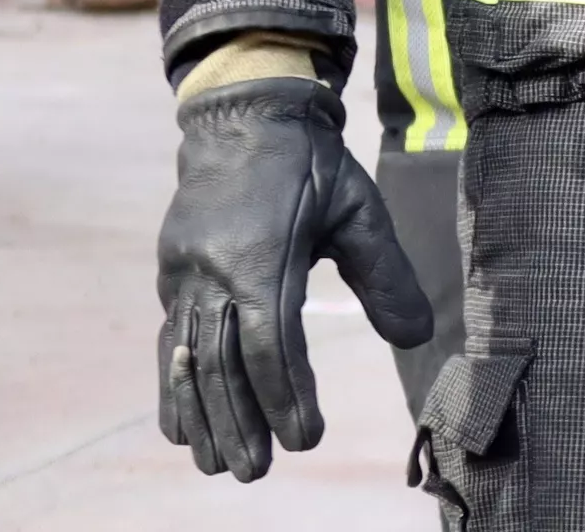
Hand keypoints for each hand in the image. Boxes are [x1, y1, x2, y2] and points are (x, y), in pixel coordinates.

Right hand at [156, 75, 434, 478]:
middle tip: (256, 473)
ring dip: (203, 416)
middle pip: (220, 363)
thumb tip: (416, 339)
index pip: (268, 345)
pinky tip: (179, 426)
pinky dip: (172, 385)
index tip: (304, 438)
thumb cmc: (311, 163)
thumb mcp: (357, 209)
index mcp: (260, 255)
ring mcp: (183, 271)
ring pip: (187, 358)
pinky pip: (168, 338)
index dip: (285, 397)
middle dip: (240, 422)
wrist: (244, 111)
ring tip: (218, 465)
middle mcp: (211, 270)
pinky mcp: (170, 271)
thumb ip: (386, 275)